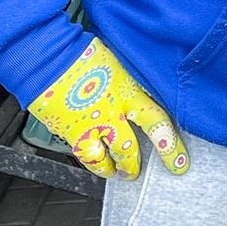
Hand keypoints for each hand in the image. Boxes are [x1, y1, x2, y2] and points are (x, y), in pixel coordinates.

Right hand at [29, 40, 189, 178]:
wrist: (46, 56)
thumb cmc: (82, 52)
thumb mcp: (120, 64)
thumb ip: (134, 82)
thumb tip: (148, 89)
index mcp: (128, 93)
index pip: (157, 124)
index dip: (170, 147)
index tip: (180, 163)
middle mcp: (109, 113)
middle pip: (128, 149)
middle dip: (134, 166)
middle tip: (138, 173)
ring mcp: (87, 126)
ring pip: (104, 160)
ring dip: (112, 169)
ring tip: (117, 172)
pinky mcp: (68, 132)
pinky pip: (84, 155)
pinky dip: (92, 161)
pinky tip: (96, 161)